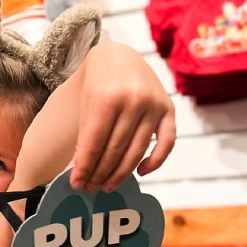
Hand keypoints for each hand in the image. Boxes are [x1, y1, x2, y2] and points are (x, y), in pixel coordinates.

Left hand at [69, 42, 175, 192]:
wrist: (120, 57)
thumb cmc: (98, 84)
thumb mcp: (86, 105)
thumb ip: (85, 137)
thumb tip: (80, 172)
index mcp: (107, 98)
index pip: (94, 143)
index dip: (85, 167)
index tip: (77, 184)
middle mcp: (133, 101)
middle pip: (115, 150)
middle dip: (100, 173)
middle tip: (91, 188)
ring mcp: (153, 105)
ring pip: (137, 151)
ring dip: (121, 173)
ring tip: (107, 186)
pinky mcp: (169, 109)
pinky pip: (167, 143)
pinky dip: (155, 161)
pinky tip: (140, 172)